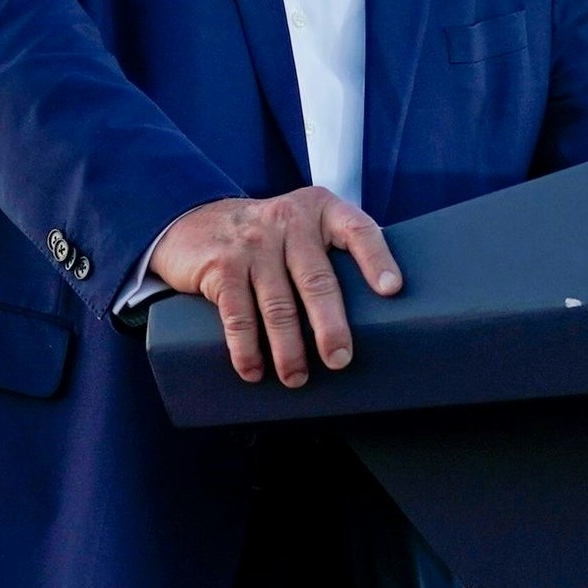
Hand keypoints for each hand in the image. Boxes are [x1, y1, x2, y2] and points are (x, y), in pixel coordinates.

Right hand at [149, 188, 400, 385]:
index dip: (376, 259)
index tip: (391, 290)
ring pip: (278, 305)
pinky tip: (253, 370)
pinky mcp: (222, 266)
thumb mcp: (303, 226)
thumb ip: (333, 250)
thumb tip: (377, 308)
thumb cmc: (268, 237)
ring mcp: (253, 243)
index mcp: (321, 210)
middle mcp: (289, 221)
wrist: (196, 221)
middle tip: (339, 360)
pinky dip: (246, 348)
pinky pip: (237, 315)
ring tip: (296, 378)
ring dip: (288, 349)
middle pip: (316, 280)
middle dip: (330, 326)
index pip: (357, 230)